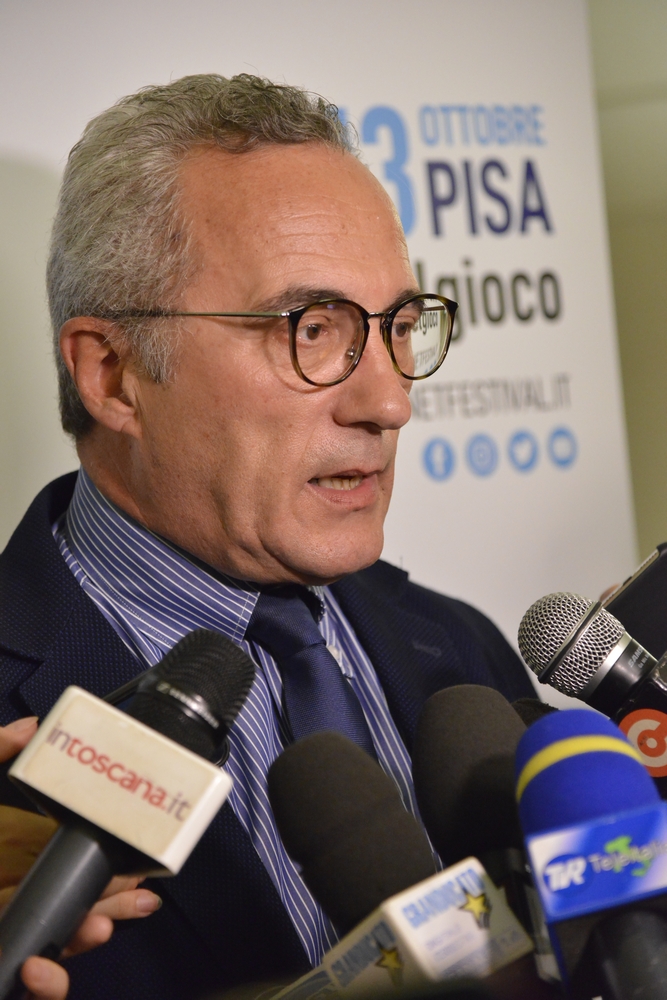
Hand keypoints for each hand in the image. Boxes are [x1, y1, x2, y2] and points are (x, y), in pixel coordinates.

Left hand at [0, 717, 161, 998]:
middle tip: (141, 897)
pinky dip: (49, 983)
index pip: (64, 855)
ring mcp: (2, 927)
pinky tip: (42, 965)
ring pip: (57, 944)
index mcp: (4, 850)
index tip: (136, 857)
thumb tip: (31, 727)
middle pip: (71, 901)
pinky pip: (32, 981)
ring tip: (102, 926)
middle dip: (112, 902)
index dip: (104, 859)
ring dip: (87, 940)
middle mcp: (7, 890)